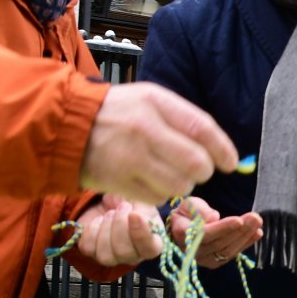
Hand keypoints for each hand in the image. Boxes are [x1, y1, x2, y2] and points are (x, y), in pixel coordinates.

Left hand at [71, 195, 164, 266]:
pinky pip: (88, 248)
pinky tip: (98, 220)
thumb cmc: (132, 202)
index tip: (134, 214)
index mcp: (151, 244)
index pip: (149, 249)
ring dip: (105, 230)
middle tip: (122, 206)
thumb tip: (136, 217)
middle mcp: (133, 256)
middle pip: (124, 253)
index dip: (141, 234)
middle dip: (119, 225)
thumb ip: (144, 210)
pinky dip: (91, 230)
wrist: (111, 202)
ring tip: (109, 214)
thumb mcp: (142, 201)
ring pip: (105, 256)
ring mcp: (112, 257)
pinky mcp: (93, 252)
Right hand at [80, 83, 238, 206]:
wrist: (65, 126)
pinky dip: (161, 194)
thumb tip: (220, 149)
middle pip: (196, 163)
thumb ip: (183, 119)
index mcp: (155, 102)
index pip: (202, 129)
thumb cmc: (116, 113)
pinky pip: (157, 197)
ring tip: (170, 174)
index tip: (231, 163)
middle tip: (197, 169)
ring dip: (182, 184)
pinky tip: (151, 181)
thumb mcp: (148, 100)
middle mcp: (144, 129)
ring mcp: (130, 157)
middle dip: (203, 171)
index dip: (223, 149)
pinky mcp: (118, 181)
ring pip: (179, 185)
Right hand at [167, 197, 264, 267]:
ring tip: (258, 223)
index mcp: (182, 234)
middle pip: (219, 243)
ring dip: (245, 236)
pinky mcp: (214, 262)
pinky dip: (246, 243)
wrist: (184, 226)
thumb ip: (199, 209)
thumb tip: (213, 217)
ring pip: (227, 250)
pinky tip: (257, 233)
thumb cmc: (188, 212)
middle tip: (255, 217)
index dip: (223, 228)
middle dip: (240, 230)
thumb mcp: (190, 204)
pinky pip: (232, 254)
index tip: (239, 220)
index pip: (205, 233)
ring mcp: (203, 259)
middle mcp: (192, 251)